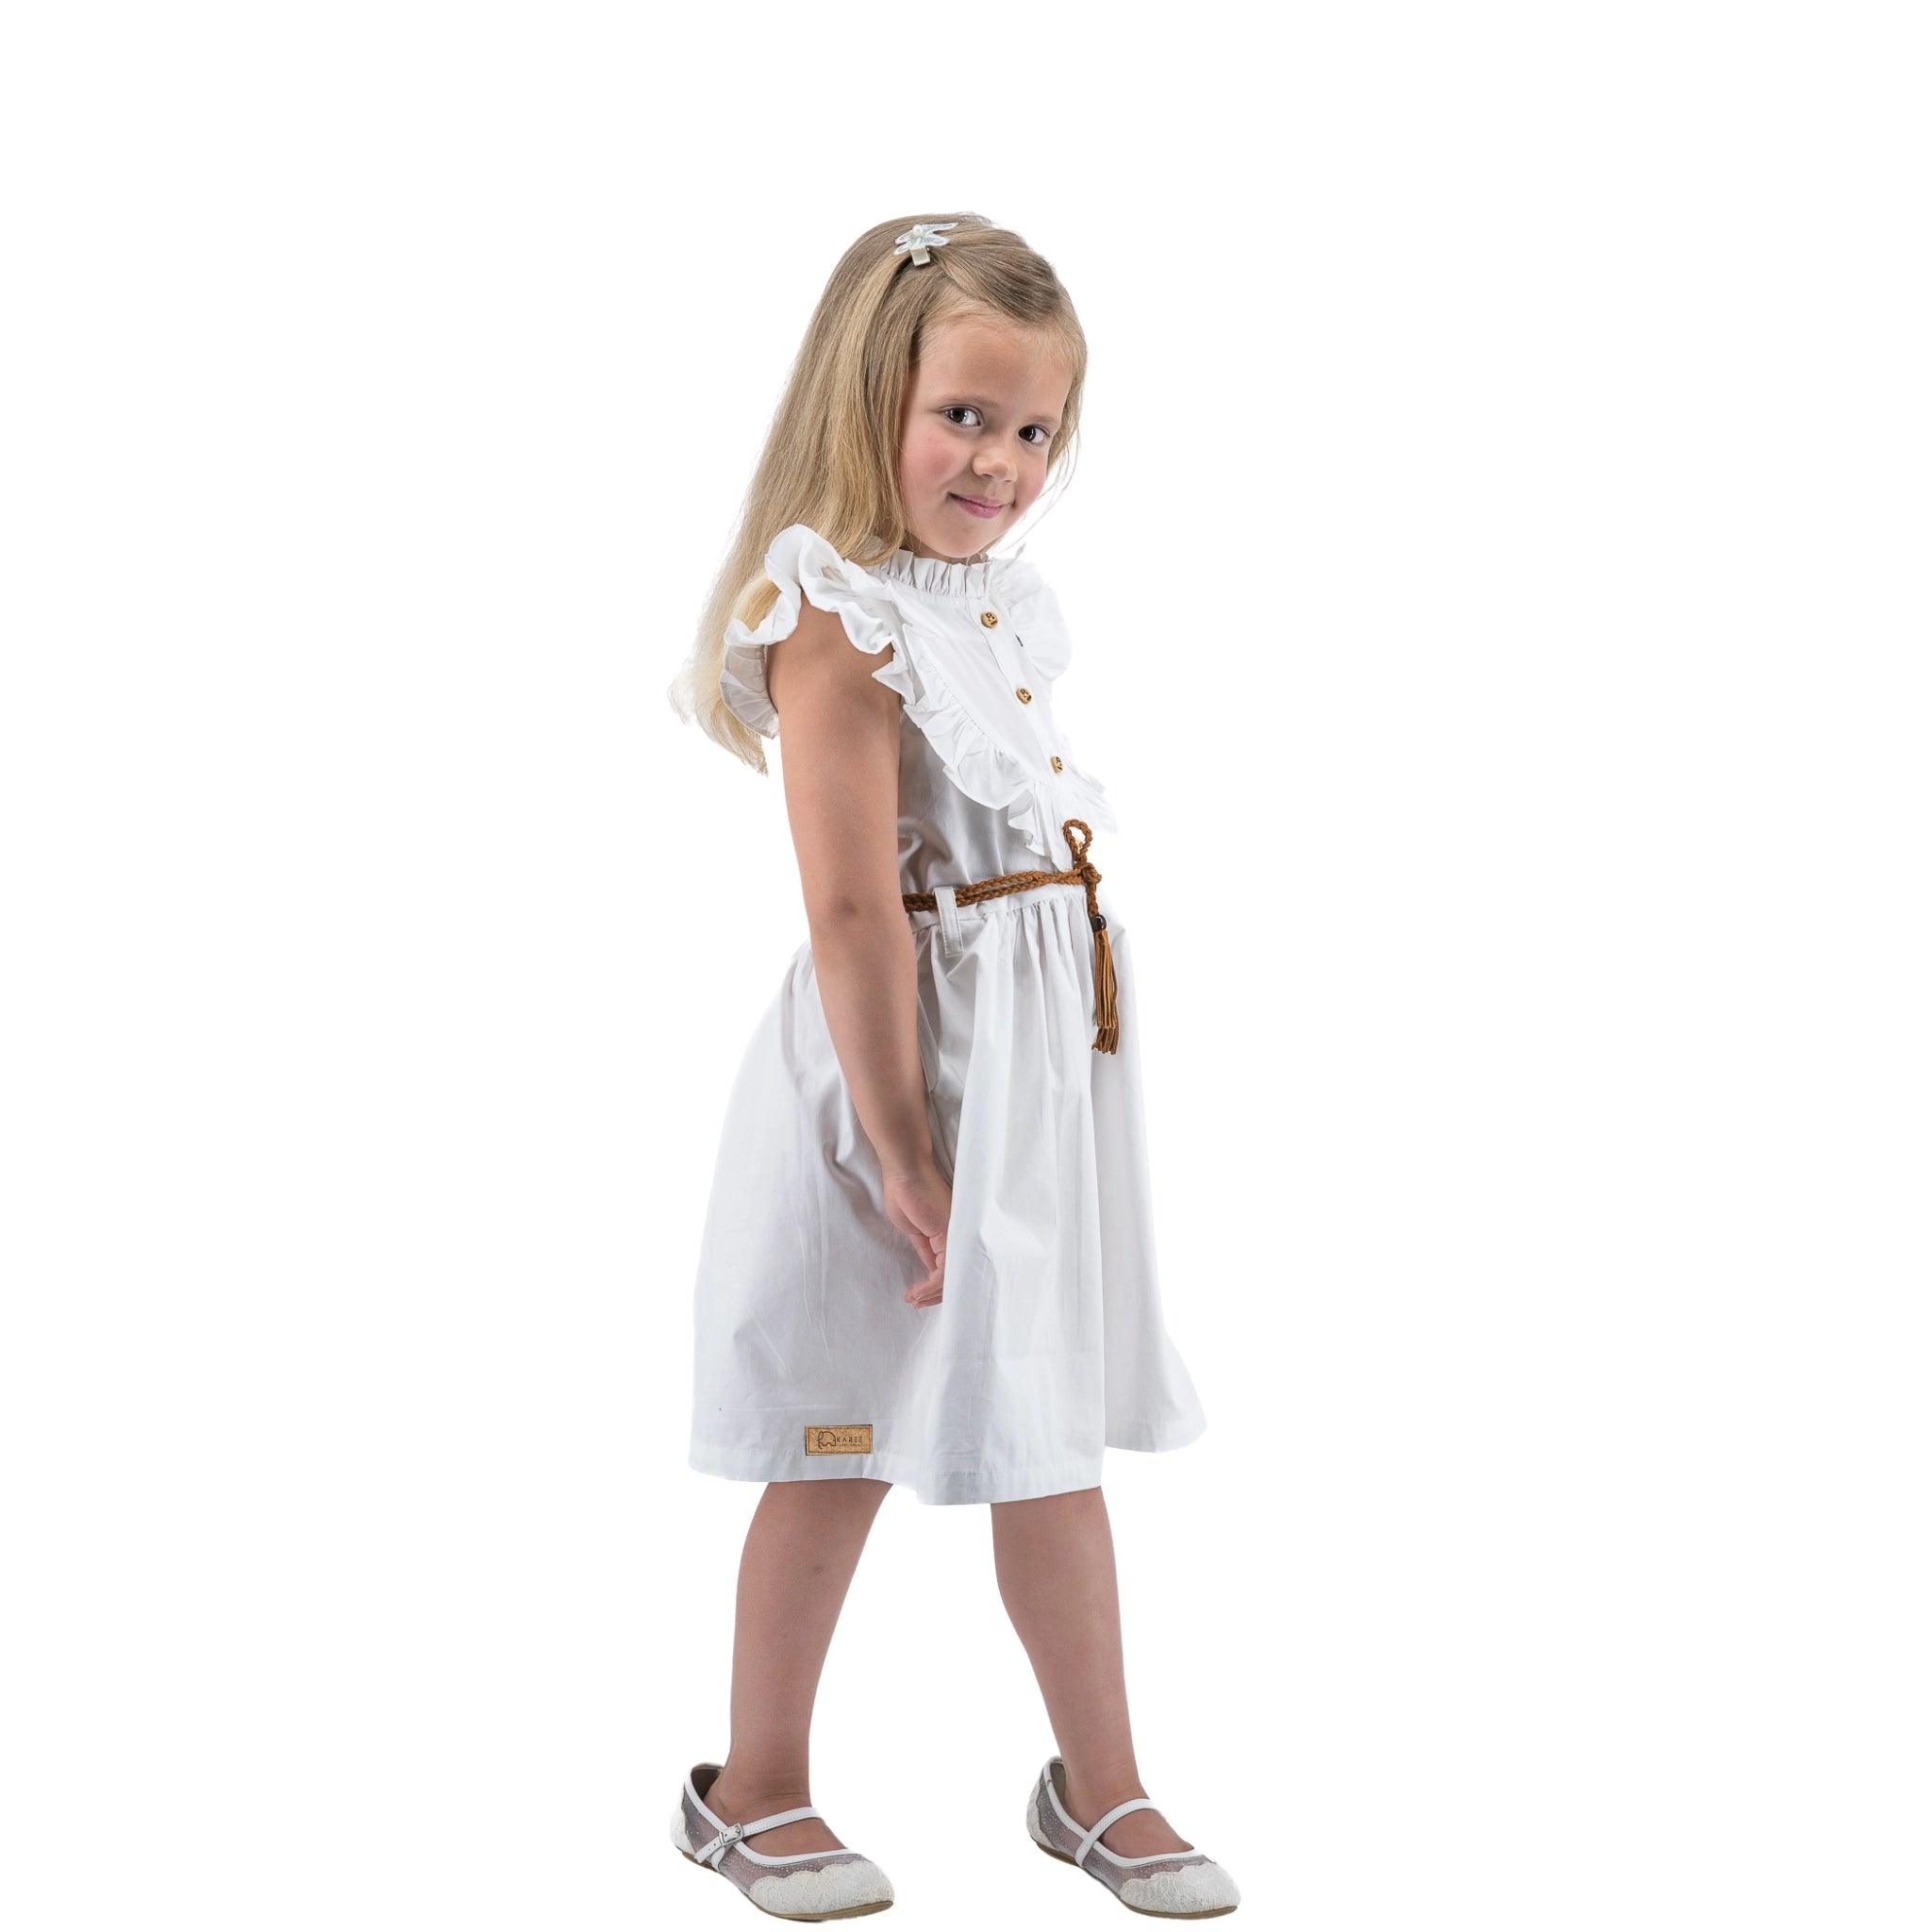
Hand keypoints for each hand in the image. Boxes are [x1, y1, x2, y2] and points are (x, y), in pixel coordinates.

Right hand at [881, 1158, 950, 1307]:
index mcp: (951, 1233)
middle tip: (916, 1303)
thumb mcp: (914, 1230)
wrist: (904, 1170)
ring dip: (930, 1294)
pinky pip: (944, 1272)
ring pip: (952, 1278)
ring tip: (914, 1300)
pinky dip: (930, 1286)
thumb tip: (931, 1269)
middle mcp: (959, 1235)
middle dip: (934, 1295)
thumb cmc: (905, 1192)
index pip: (950, 1268)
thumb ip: (925, 1249)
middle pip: (955, 1276)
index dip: (934, 1287)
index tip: (916, 1296)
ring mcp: (957, 1235)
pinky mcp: (950, 1236)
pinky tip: (916, 1292)